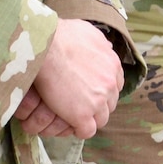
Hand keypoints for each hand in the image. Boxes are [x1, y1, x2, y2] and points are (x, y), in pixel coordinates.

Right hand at [21, 19, 122, 138]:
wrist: (46, 46)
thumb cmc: (61, 34)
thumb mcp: (89, 32)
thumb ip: (101, 43)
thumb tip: (107, 47)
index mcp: (113, 64)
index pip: (116, 85)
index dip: (102, 89)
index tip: (90, 90)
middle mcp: (110, 83)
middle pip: (110, 103)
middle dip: (98, 104)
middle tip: (81, 103)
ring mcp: (98, 101)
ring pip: (101, 119)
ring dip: (90, 118)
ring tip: (74, 116)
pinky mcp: (82, 115)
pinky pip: (87, 131)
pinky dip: (80, 130)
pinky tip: (69, 124)